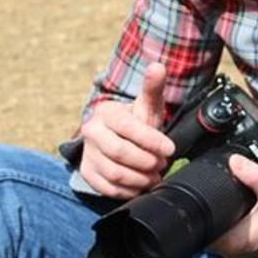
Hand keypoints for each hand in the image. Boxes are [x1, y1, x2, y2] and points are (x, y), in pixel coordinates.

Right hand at [79, 63, 174, 198]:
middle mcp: (91, 132)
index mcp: (107, 112)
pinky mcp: (87, 172)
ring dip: (139, 178)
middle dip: (146, 161)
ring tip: (154, 176)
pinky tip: (141, 186)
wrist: (117, 136)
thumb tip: (158, 66)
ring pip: (114, 173)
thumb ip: (153, 87)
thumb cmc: (136, 120)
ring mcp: (87, 153)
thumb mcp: (146, 104)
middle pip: (120, 153)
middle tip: (162, 164)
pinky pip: (106, 187)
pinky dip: (127, 190)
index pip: (128, 128)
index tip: (170, 149)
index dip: (151, 140)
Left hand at [209, 155, 257, 257]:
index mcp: (235, 241)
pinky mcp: (242, 248)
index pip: (199, 230)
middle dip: (206, 212)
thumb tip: (234, 161)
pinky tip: (233, 210)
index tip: (199, 196)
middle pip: (204, 231)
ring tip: (221, 200)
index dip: (195, 213)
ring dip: (215, 218)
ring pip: (214, 233)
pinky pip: (225, 235)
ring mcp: (236, 252)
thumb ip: (255, 176)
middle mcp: (232, 251)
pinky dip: (226, 222)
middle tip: (211, 193)